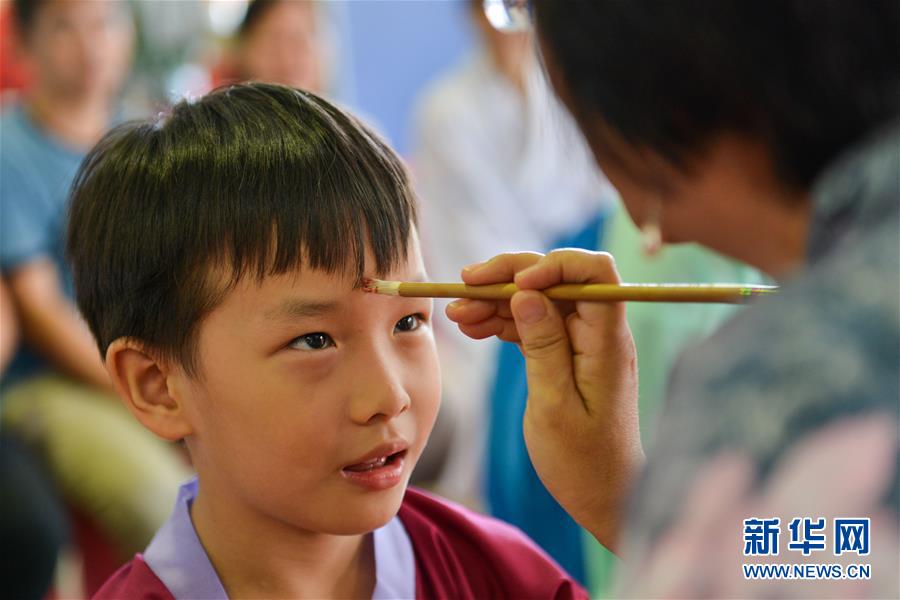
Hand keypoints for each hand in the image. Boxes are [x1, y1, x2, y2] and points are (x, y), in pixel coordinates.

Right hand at [446, 249, 643, 551]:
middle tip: (464, 286)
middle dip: (509, 278)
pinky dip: (503, 323)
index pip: (594, 272)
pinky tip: (472, 327)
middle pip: (556, 280)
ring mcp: (582, 343)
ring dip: (497, 301)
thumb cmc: (583, 461)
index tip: (514, 285)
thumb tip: (526, 293)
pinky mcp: (566, 355)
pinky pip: (533, 325)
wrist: (603, 496)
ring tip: (457, 313)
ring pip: (538, 300)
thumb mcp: (554, 406)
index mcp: (606, 341)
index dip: (553, 265)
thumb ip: (542, 345)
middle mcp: (599, 333)